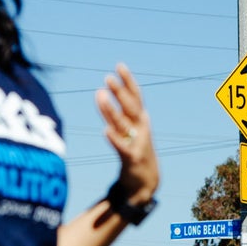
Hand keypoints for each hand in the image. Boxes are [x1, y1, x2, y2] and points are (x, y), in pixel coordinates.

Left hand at [95, 63, 158, 204]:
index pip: (135, 95)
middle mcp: (141, 127)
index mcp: (141, 119)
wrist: (146, 181)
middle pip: (130, 106)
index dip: (128, 80)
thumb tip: (100, 93)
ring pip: (123, 123)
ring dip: (111, 110)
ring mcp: (138, 142)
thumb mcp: (127, 129)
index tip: (119, 65)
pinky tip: (105, 130)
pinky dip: (114, 138)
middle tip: (107, 77)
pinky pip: (122, 147)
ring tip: (100, 96)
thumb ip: (114, 112)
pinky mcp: (132, 158)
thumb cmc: (135, 150)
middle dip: (120, 92)